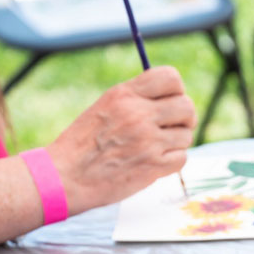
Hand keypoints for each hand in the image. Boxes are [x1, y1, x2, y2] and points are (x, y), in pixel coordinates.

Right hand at [47, 67, 195, 214]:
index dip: (177, 90)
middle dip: (185, 118)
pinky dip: (172, 162)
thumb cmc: (84, 143)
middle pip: (187, 106)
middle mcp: (138, 114)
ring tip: (154, 148)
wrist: (66, 176)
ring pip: (186, 135)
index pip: (171, 77)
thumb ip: (135, 99)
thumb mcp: (105, 107)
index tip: (169, 102)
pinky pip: (182, 158)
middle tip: (172, 127)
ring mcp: (148, 140)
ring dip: (176, 143)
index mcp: (124, 94)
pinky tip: (153, 163)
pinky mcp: (154, 166)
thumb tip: (172, 97)